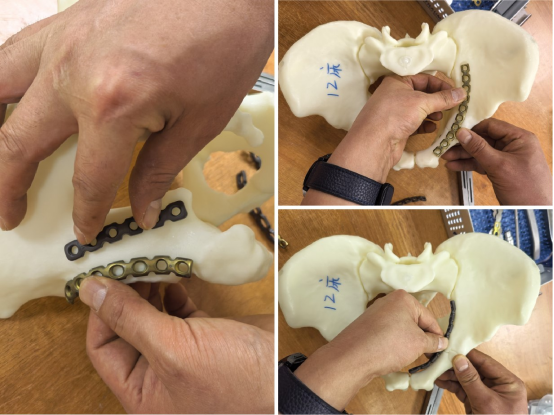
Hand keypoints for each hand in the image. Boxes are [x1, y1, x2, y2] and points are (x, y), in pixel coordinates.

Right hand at [0, 0, 272, 240]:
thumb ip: (160, 169)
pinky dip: (1, 82)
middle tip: (9, 216)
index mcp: (112, 107)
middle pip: (19, 142)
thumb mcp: (200, 122)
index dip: (86, 212)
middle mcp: (72, 73)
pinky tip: (7, 101)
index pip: (88, 178)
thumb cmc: (225, 49)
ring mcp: (62, 41)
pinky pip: (13, 53)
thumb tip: (143, 210)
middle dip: (8, 187)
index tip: (85, 232)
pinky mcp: (66, 21)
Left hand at [79, 278, 273, 413]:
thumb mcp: (173, 349)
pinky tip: (174, 275)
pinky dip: (175, 291)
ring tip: (150, 261)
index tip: (105, 275)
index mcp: (142, 390)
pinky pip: (178, 310)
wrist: (288, 377)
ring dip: (149, 288)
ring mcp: (182, 352)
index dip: (100, 311)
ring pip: (152, 315)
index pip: (103, 346)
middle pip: (126, 327)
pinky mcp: (205, 334)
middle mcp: (157, 373)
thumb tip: (91, 290)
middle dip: (125, 294)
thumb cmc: (233, 377)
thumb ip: (129, 318)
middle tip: (129, 260)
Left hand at [293, 290, 447, 410]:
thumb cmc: (389, 344)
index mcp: (403, 298)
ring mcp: (376, 313)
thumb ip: (434, 341)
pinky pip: (388, 332)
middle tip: (429, 356)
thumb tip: (442, 342)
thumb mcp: (418, 343)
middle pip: (414, 321)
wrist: (354, 356)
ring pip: (401, 328)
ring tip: (412, 357)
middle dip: (422, 338)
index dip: (437, 336)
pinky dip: (395, 343)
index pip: (429, 318)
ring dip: (409, 342)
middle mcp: (389, 301)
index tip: (442, 350)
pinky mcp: (368, 325)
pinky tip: (396, 355)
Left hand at [303, 74, 465, 204]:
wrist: (374, 144)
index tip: (456, 92)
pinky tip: (432, 128)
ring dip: (432, 113)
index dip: (441, 84)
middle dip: (437, 100)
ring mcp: (395, 113)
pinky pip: (415, 123)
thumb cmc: (393, 116)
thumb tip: (461, 93)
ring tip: (441, 117)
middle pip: (422, 94)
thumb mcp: (422, 103)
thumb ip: (443, 98)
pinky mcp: (397, 128)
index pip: (424, 78)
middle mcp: (395, 95)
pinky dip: (425, 125)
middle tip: (452, 106)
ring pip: (419, 110)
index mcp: (397, 82)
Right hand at [436, 349, 527, 414]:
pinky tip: (438, 380)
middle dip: (453, 364)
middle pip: (472, 368)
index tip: (449, 346)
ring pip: (464, 378)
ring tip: (433, 368)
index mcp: (507, 382)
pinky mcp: (475, 401)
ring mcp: (485, 393)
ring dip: (448, 374)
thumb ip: (471, 380)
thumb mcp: (486, 402)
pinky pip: (461, 388)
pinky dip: (449, 384)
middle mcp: (497, 385)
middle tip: (436, 357)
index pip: (484, 361)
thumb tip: (459, 359)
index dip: (466, 353)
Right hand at [442, 118, 551, 204]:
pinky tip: (455, 165)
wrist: (535, 210)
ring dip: (463, 155)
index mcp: (519, 138)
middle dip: (464, 144)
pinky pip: (481, 163)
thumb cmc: (526, 189)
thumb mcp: (499, 165)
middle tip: (446, 146)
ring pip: (480, 152)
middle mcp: (513, 146)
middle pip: (484, 139)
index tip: (455, 131)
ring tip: (446, 157)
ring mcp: (506, 158)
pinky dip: (468, 164)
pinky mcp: (500, 170)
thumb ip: (479, 148)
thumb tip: (462, 133)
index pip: (492, 126)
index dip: (473, 128)